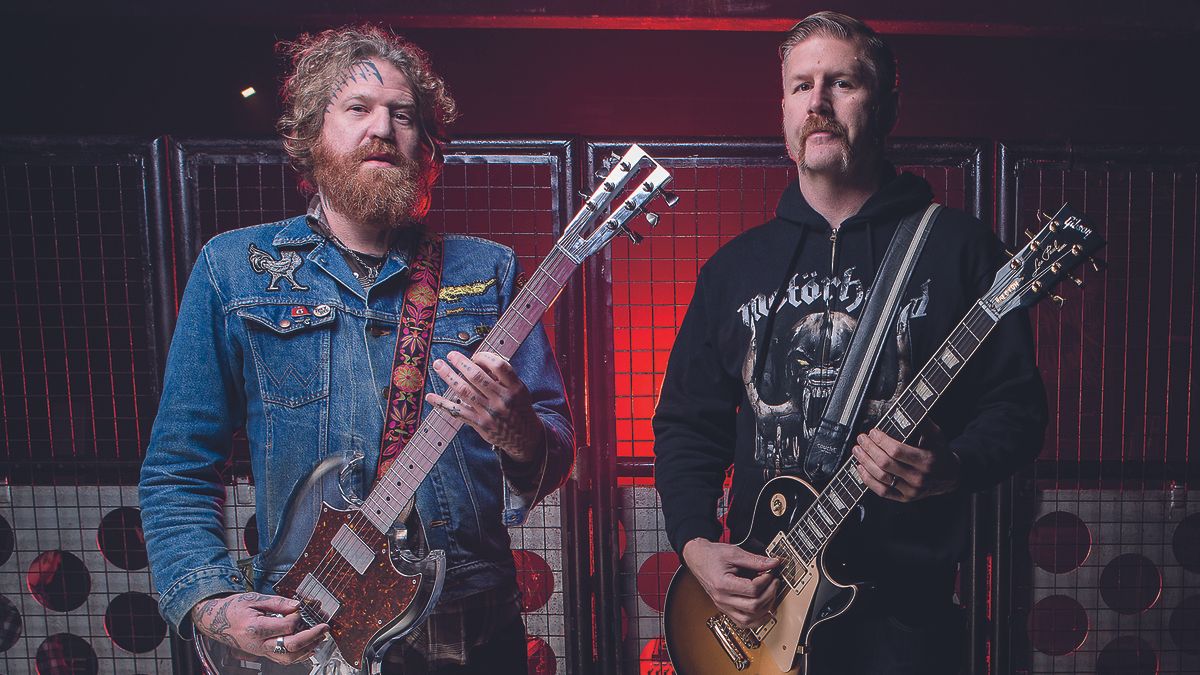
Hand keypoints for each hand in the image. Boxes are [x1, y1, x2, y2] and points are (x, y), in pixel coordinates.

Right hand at [191, 592, 328, 664]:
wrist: (216, 620)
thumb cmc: (234, 608)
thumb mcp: (254, 598)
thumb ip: (277, 602)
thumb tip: (297, 605)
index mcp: (256, 628)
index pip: (286, 627)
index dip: (298, 617)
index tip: (302, 609)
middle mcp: (258, 644)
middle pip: (290, 647)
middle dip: (311, 637)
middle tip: (324, 627)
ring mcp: (260, 651)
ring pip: (288, 658)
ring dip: (308, 649)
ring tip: (320, 637)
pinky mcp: (262, 653)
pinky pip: (283, 659)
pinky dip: (299, 655)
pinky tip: (309, 647)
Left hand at [427, 350, 545, 461]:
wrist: (524, 437)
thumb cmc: (518, 408)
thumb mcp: (519, 390)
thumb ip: (503, 377)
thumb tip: (478, 361)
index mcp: (515, 388)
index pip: (499, 366)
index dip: (485, 357)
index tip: (475, 356)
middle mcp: (502, 400)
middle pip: (477, 376)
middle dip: (461, 363)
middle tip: (450, 355)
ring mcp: (489, 413)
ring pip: (464, 391)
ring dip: (448, 376)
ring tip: (438, 365)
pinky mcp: (479, 424)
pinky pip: (457, 411)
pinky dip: (442, 403)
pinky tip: (430, 397)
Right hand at [682, 538, 779, 628]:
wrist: (697, 558)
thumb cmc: (712, 555)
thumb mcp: (734, 553)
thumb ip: (755, 560)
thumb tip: (774, 563)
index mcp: (722, 584)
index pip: (752, 590)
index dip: (766, 581)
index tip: (769, 572)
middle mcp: (722, 599)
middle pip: (753, 606)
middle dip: (769, 594)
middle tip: (774, 582)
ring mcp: (723, 606)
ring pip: (749, 620)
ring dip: (765, 610)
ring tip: (771, 595)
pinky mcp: (725, 609)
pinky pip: (742, 623)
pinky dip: (756, 621)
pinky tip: (765, 611)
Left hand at [851, 424, 960, 501]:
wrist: (950, 477)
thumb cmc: (940, 453)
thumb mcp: (936, 436)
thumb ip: (922, 423)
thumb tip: (905, 408)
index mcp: (926, 460)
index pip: (897, 451)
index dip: (881, 441)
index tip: (873, 432)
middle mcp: (918, 478)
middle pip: (885, 463)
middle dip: (869, 449)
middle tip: (861, 439)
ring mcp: (911, 490)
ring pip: (881, 477)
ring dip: (865, 462)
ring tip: (857, 451)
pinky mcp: (904, 498)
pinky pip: (882, 491)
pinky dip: (868, 480)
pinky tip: (860, 469)